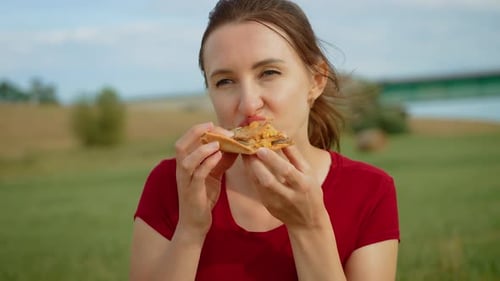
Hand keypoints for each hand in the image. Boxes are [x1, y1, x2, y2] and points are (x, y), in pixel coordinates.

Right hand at [175, 122, 236, 238]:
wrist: (195, 225)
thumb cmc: (204, 198)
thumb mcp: (214, 175)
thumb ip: (221, 160)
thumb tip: (236, 145)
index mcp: (185, 164)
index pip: (186, 140)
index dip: (198, 129)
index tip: (215, 124)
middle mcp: (181, 171)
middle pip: (181, 145)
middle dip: (197, 132)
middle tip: (215, 126)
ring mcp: (185, 182)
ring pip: (186, 159)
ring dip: (202, 148)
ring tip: (219, 142)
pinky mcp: (192, 193)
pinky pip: (197, 175)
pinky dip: (207, 163)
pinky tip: (218, 156)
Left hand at [242, 146, 328, 229]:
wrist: (307, 222)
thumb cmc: (310, 192)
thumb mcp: (309, 173)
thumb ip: (295, 155)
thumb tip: (282, 136)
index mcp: (302, 185)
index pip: (286, 171)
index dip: (273, 160)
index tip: (261, 148)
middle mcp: (288, 195)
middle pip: (268, 180)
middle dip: (255, 164)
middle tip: (247, 147)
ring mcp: (275, 203)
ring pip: (258, 184)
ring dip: (249, 167)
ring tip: (245, 151)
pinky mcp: (267, 205)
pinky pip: (256, 187)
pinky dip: (251, 173)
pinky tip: (248, 162)